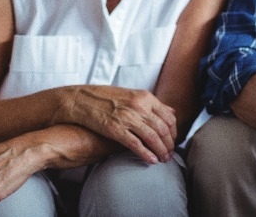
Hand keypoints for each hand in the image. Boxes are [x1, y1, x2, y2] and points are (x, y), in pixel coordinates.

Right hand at [56, 85, 176, 163]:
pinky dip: (145, 154)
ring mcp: (127, 117)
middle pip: (163, 128)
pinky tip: (151, 161)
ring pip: (152, 137)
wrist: (81, 99)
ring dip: (161, 150)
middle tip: (170, 154)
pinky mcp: (115, 129)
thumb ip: (152, 104)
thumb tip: (172, 112)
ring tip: (163, 159)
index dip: (174, 131)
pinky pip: (135, 144)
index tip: (173, 141)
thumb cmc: (106, 97)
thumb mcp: (132, 95)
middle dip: (169, 144)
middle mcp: (139, 106)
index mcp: (145, 97)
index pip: (168, 116)